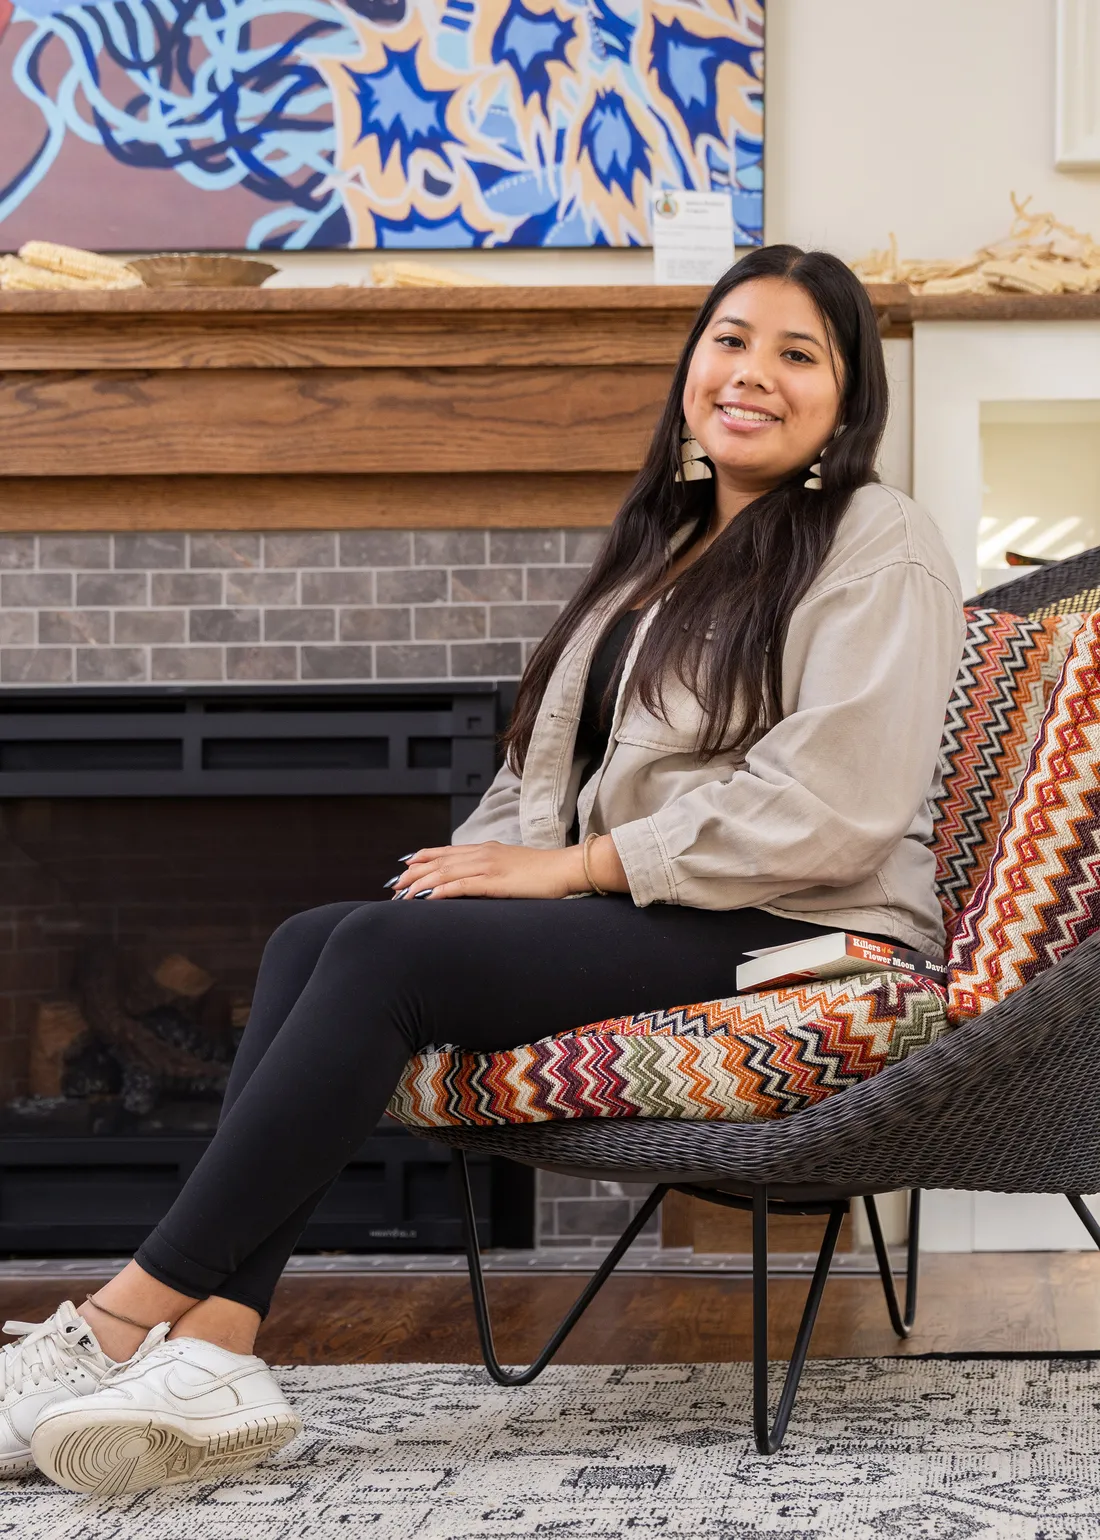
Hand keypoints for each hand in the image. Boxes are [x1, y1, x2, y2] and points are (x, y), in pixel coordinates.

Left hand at [391, 840, 624, 900]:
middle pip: (438, 862)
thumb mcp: (513, 867)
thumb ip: (494, 870)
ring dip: (419, 885)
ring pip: (443, 872)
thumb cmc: (544, 873)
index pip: (446, 852)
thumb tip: (479, 880)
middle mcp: (482, 854)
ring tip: (401, 897)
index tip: (404, 867)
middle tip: (393, 888)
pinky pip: (460, 885)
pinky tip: (425, 898)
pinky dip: (439, 890)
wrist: (566, 869)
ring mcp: (487, 866)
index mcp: (486, 850)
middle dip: (412, 875)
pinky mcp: (494, 881)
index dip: (422, 858)